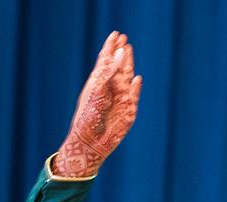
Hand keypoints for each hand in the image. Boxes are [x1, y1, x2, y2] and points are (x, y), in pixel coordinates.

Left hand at [55, 32, 141, 178]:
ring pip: (126, 77)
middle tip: (123, 38)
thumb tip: (122, 50)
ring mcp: (119, 99)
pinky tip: (137, 79)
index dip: (110, 47)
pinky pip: (134, 95)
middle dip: (120, 53)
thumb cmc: (89, 117)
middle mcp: (109, 89)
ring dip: (128, 64)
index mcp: (98, 83)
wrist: (91, 143)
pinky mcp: (129, 111)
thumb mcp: (98, 90)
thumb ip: (110, 71)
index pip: (105, 60)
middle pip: (117, 66)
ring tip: (128, 50)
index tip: (115, 34)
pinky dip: (136, 87)